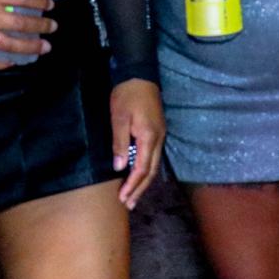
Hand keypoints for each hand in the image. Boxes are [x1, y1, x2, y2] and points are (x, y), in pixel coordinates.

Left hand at [110, 78, 165, 209]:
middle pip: (151, 171)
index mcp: (149, 137)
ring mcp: (160, 135)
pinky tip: (139, 175)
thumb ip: (119, 143)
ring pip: (154, 165)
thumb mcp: (118, 118)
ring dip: (143, 182)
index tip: (123, 198)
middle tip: (129, 204)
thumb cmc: (127, 95)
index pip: (142, 168)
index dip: (133, 185)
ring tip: (133, 196)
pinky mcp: (157, 132)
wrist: (140, 74)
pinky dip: (146, 170)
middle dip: (140, 189)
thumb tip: (120, 167)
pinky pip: (153, 157)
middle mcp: (158, 139)